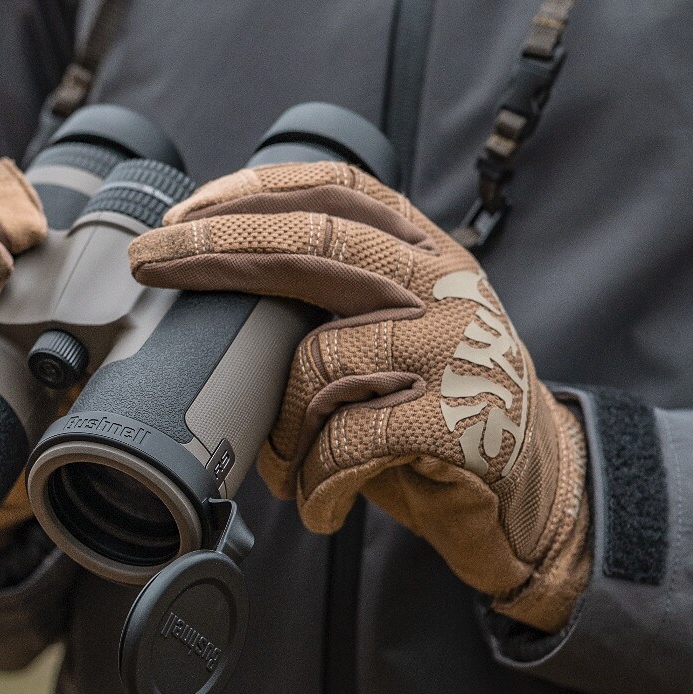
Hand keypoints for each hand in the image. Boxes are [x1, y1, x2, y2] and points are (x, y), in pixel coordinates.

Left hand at [128, 161, 590, 629]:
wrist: (541, 495)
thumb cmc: (444, 417)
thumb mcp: (396, 343)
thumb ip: (335, 310)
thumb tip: (213, 311)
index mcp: (427, 255)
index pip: (339, 190)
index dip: (256, 189)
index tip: (186, 212)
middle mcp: (445, 286)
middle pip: (317, 242)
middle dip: (218, 249)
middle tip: (151, 264)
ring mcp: (458, 348)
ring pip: (319, 358)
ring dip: (281, 426)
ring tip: (289, 466)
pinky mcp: (463, 420)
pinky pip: (351, 440)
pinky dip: (319, 480)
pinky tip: (321, 504)